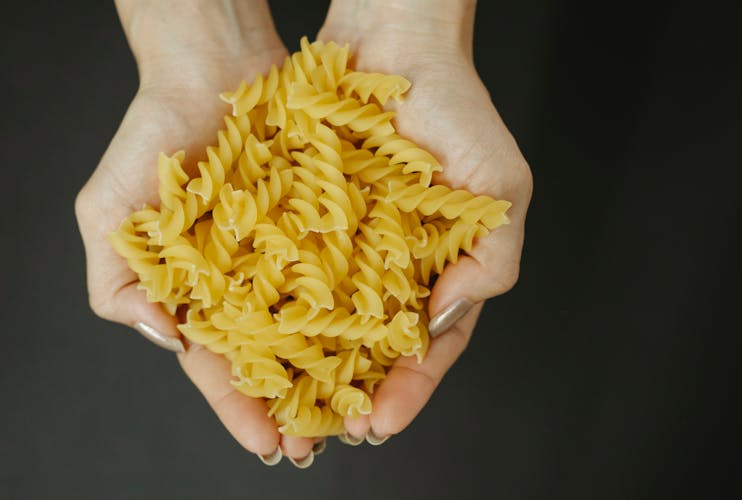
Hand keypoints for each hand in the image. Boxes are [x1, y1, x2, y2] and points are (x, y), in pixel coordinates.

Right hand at [75, 0, 317, 464]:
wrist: (213, 71)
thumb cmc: (151, 140)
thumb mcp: (109, 215)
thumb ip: (121, 285)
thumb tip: (167, 340)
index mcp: (198, 294)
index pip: (219, 366)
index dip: (241, 409)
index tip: (268, 445)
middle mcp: (249, 284)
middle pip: (276, 358)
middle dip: (295, 405)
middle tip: (320, 445)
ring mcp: (289, 256)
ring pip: (317, 324)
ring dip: (335, 368)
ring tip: (358, 410)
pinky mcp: (325, 225)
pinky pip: (347, 270)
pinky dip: (361, 304)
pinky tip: (380, 338)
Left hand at [317, 0, 532, 442]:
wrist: (392, 42)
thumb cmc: (457, 109)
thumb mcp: (501, 186)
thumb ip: (493, 257)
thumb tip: (448, 316)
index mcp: (442, 267)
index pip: (430, 342)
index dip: (411, 386)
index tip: (384, 422)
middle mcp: (391, 266)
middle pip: (373, 344)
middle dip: (355, 393)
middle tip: (331, 434)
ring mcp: (347, 245)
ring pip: (327, 318)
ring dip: (310, 365)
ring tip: (289, 410)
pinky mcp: (304, 217)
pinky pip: (289, 269)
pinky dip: (275, 304)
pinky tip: (257, 340)